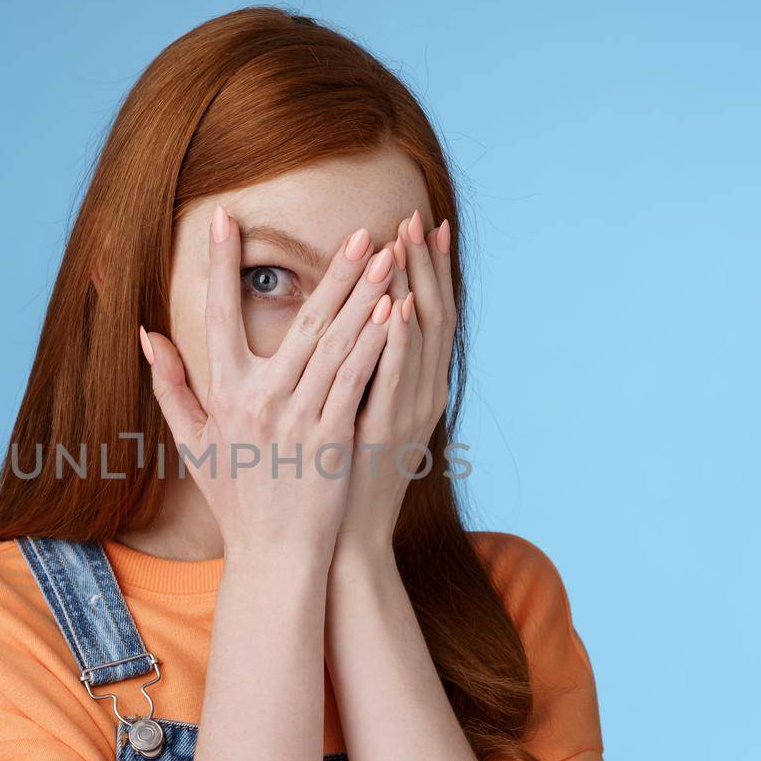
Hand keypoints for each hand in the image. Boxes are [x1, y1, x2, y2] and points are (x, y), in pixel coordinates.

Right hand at [139, 204, 397, 558]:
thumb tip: (146, 333)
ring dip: (363, 295)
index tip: (226, 219)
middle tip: (357, 228)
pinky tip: (394, 309)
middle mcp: (259, 401)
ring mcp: (298, 420)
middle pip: (298, 320)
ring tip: (387, 255)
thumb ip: (169, 386)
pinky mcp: (334, 439)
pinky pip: (358, 379)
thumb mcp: (191, 444)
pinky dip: (376, 341)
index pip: (217, 315)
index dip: (221, 265)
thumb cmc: (236, 499)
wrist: (274, 557)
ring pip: (335, 344)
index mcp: (223, 396)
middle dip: (331, 271)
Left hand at [337, 210, 454, 552]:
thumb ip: (356, 369)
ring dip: (410, 287)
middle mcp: (416, 397)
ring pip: (413, 341)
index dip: (426, 270)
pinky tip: (393, 306)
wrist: (339, 544)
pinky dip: (395, 343)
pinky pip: (389, 380)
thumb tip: (351, 321)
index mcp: (410, 388)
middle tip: (415, 216)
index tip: (421, 224)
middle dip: (422, 265)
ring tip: (405, 242)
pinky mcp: (379, 434)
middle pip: (427, 317)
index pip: (425, 315)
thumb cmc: (333, 481)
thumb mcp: (352, 417)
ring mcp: (401, 415)